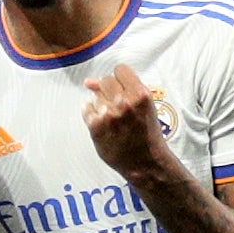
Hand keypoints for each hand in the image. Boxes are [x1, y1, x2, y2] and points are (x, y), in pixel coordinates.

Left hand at [81, 61, 174, 179]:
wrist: (146, 163)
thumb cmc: (147, 134)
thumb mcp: (146, 107)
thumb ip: (125, 89)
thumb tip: (90, 82)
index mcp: (141, 95)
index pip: (120, 69)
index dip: (120, 78)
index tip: (121, 87)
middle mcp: (125, 102)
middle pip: (105, 80)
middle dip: (109, 90)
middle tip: (116, 104)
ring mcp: (109, 114)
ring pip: (95, 95)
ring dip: (101, 104)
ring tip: (112, 119)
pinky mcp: (96, 126)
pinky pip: (86, 108)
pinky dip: (92, 114)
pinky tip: (103, 124)